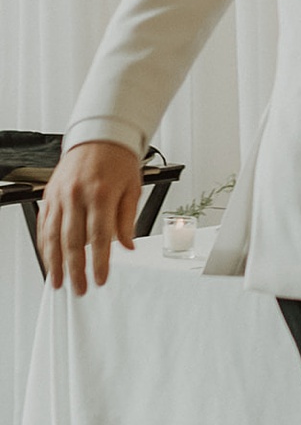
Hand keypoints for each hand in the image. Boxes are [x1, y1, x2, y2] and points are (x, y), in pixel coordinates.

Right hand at [38, 142, 141, 293]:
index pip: (99, 237)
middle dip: (76, 270)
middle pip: (73, 242)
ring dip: (55, 263)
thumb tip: (128, 247)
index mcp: (102, 193)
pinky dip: (45, 245)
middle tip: (79, 288)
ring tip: (58, 282)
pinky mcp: (50, 195)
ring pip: (53, 237)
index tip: (100, 280)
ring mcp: (61, 195)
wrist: (101, 135)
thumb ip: (127, 219)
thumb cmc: (119, 160)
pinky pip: (44, 225)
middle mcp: (77, 195)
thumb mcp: (133, 187)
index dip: (99, 262)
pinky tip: (49, 259)